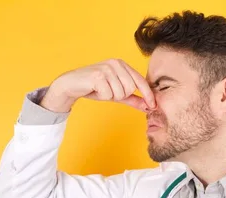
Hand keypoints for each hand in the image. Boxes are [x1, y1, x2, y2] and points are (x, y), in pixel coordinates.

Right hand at [41, 59, 155, 112]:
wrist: (71, 85)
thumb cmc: (94, 88)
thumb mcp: (116, 94)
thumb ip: (133, 99)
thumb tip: (148, 106)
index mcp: (122, 65)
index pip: (140, 81)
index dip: (148, 94)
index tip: (153, 105)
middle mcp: (116, 63)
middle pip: (130, 89)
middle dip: (120, 96)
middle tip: (108, 91)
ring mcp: (107, 68)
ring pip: (120, 93)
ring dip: (110, 96)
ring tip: (101, 90)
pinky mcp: (98, 75)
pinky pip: (109, 95)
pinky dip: (102, 96)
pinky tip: (95, 90)